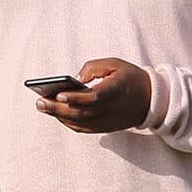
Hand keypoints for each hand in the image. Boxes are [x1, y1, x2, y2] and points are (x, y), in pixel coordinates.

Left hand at [35, 57, 150, 133]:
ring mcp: (109, 122)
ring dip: (60, 116)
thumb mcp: (114, 63)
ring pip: (81, 123)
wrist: (152, 100)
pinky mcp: (106, 128)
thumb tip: (74, 79)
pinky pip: (84, 129)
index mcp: (117, 91)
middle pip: (82, 113)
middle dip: (58, 109)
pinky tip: (56, 114)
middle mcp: (112, 110)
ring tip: (42, 106)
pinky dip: (69, 123)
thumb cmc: (129, 77)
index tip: (58, 94)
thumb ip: (93, 67)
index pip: (94, 98)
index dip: (76, 98)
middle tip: (39, 102)